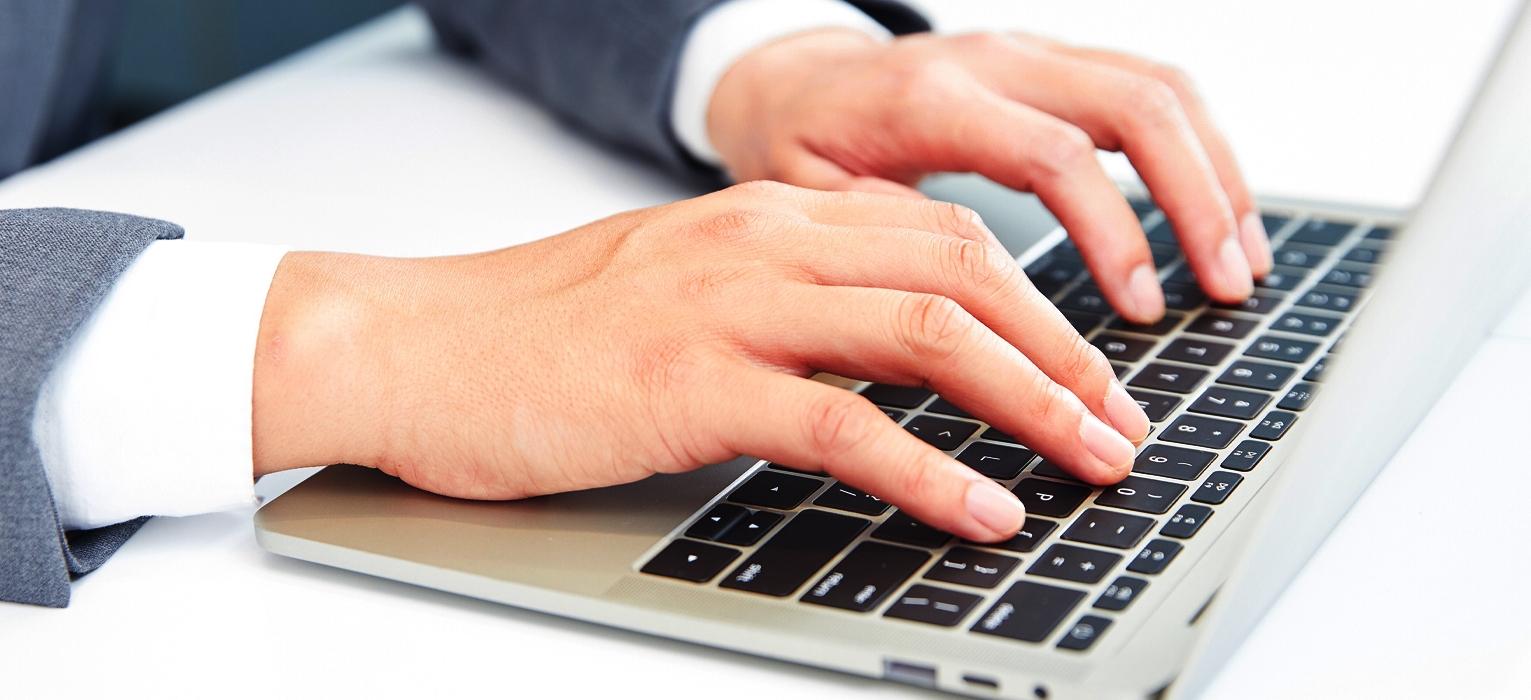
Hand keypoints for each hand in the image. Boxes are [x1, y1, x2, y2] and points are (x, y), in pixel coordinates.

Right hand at [249, 182, 1147, 541]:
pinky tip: (981, 509)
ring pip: (931, 334)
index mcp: (764, 216)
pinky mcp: (689, 384)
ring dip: (1036, 402)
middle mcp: (762, 243)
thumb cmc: (529, 332)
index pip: (941, 237)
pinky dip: (932, 472)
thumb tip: (869, 366)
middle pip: (965, 274)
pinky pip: (845, 423)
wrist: (405, 343)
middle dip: (1068, 352)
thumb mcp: (673, 290)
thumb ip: (774, 306)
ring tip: (1095, 462)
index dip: (1041, 304)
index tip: (1092, 369)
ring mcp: (728, 307)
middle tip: (1124, 423)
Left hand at [706, 30, 1271, 322]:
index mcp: (932, 100)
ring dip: (1217, 175)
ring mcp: (1033, 54)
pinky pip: (1152, 87)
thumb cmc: (803, 147)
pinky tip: (1221, 214)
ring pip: (1159, 88)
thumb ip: (881, 240)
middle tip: (1226, 287)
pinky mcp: (1057, 63)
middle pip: (1133, 106)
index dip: (1111, 232)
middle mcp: (994, 61)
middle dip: (1196, 200)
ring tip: (1242, 263)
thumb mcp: (810, 199)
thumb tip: (959, 306)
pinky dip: (1200, 150)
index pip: (1054, 155)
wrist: (796, 83)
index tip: (1142, 309)